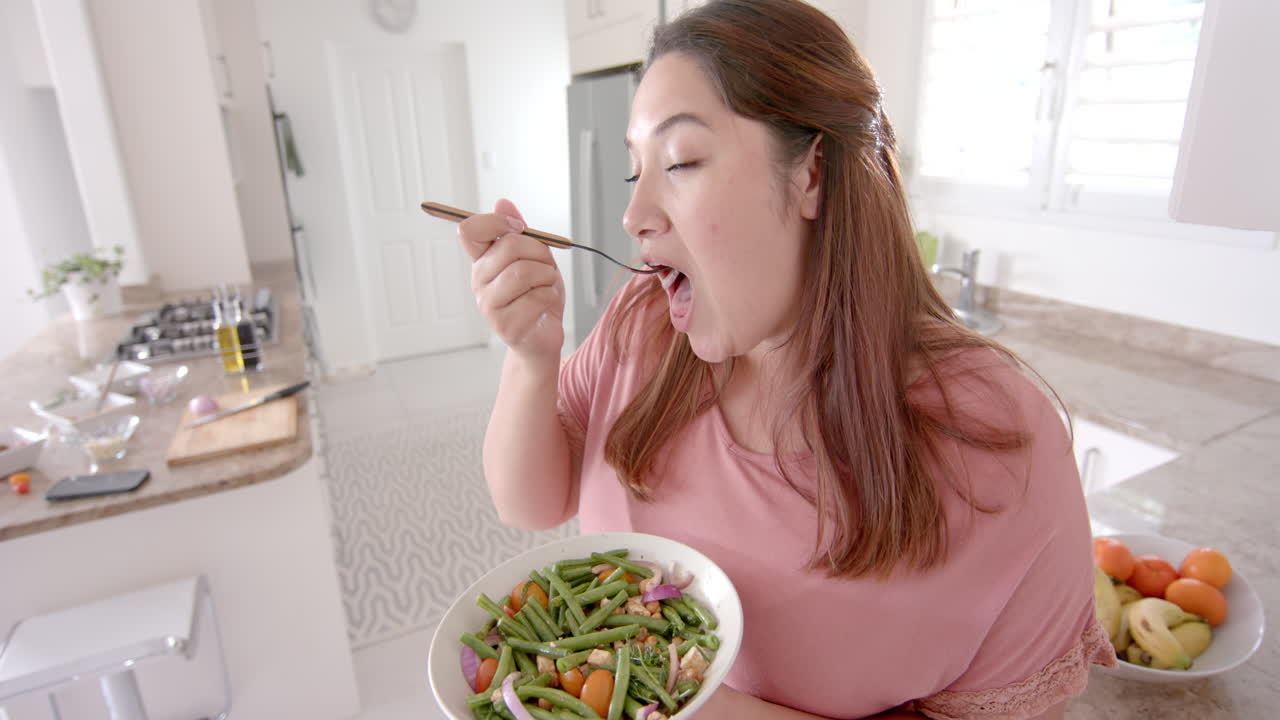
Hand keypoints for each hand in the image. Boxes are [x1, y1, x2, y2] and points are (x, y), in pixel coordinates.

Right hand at [458, 198, 565, 365]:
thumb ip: (521, 232)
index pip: (469, 229)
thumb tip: (503, 202)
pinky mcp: (505, 326)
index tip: (520, 229)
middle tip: (548, 266)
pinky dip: (551, 297)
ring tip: (547, 287)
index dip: (496, 222)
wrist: (543, 337)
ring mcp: (489, 305)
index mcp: (482, 261)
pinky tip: (546, 306)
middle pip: (509, 247)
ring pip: (524, 272)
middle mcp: (479, 281)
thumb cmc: (538, 296)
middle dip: (540, 252)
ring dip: (548, 277)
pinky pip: (537, 298)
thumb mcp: (535, 259)